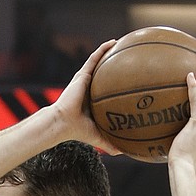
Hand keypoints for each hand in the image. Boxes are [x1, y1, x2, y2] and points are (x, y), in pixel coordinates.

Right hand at [52, 39, 121, 155]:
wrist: (63, 123)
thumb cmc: (78, 131)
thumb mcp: (99, 136)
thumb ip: (110, 143)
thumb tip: (124, 153)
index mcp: (94, 100)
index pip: (107, 89)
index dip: (118, 83)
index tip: (132, 79)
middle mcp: (90, 88)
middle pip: (105, 72)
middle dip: (117, 64)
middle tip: (132, 59)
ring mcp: (85, 80)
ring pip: (99, 62)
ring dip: (110, 52)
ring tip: (124, 43)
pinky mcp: (82, 75)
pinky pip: (94, 58)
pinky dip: (103, 50)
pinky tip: (114, 42)